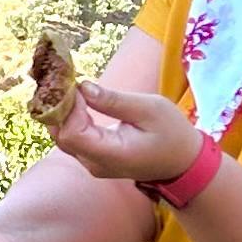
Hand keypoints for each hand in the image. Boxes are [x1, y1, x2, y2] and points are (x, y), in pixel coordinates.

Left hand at [43, 74, 202, 189]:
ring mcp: (92, 163)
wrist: (182, 161)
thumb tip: (83, 87)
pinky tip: (73, 97)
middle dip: (58, 107)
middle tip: (64, 78)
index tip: (76, 84)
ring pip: (62, 137)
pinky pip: (71, 137)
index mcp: (112, 155)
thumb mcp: (149, 109)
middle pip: (61, 136)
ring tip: (67, 84)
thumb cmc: (171, 133)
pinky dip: (68, 117)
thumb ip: (114, 101)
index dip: (68, 108)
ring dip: (61, 110)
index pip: (72, 134)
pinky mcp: (92, 157)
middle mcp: (95, 164)